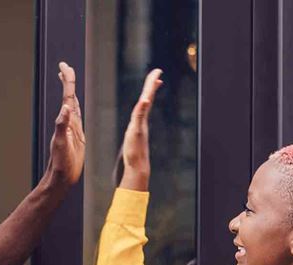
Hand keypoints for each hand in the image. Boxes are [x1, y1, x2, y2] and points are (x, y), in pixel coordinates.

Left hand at [42, 61, 84, 189]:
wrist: (62, 177)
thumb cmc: (60, 163)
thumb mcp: (62, 143)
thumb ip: (62, 126)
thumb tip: (65, 108)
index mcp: (66, 121)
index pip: (67, 96)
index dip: (67, 81)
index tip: (64, 66)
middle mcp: (68, 122)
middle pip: (69, 96)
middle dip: (68, 81)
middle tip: (65, 67)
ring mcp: (73, 128)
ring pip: (73, 105)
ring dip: (70, 92)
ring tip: (68, 81)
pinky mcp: (77, 136)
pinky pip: (78, 117)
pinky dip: (77, 108)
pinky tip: (75, 106)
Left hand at [119, 69, 162, 190]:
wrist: (137, 165)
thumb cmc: (134, 152)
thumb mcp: (134, 133)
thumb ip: (138, 120)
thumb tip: (142, 111)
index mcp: (140, 118)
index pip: (145, 98)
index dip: (150, 86)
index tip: (157, 74)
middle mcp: (141, 119)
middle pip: (146, 97)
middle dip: (152, 83)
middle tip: (158, 71)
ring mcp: (140, 124)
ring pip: (145, 104)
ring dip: (149, 91)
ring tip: (156, 80)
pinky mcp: (138, 131)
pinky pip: (140, 116)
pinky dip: (143, 107)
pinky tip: (145, 100)